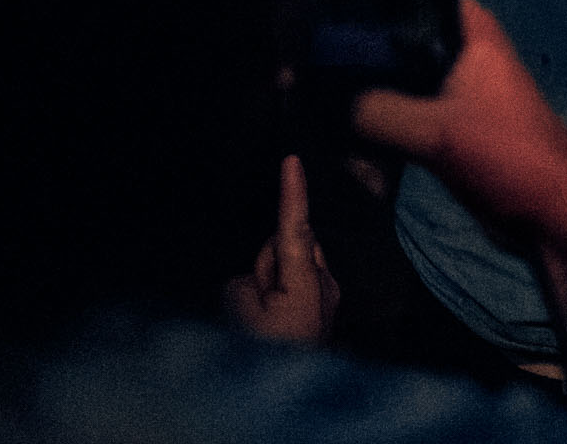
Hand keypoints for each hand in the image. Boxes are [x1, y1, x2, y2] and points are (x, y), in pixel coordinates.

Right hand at [224, 153, 340, 345]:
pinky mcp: (321, 313)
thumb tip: (254, 278)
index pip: (295, 226)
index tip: (292, 159)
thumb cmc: (266, 357)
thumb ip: (245, 279)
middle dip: (267, 262)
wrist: (290, 408)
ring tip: (261, 327)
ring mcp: (326, 300)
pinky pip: (290, 291)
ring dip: (269, 286)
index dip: (292, 191)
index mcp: (308, 282)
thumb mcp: (239, 313)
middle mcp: (325, 285)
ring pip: (285, 270)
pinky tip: (270, 330)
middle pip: (286, 246)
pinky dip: (277, 298)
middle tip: (254, 306)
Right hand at [352, 0, 566, 342]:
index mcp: (470, 31)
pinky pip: (402, 120)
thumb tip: (332, 105)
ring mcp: (453, 92)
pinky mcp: (447, 128)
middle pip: (395, 45)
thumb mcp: (437, 132)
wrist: (552, 216)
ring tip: (332, 131)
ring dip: (367, 111)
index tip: (324, 22)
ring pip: (395, 87)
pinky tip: (357, 157)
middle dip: (359, 69)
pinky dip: (380, 136)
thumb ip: (379, 112)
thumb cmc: (508, 155)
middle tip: (313, 85)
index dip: (370, 7)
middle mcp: (460, 52)